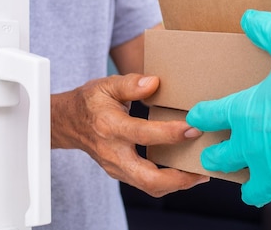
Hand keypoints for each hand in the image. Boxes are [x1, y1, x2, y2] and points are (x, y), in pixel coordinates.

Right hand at [51, 74, 208, 196]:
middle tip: (203, 168)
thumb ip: (130, 83)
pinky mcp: (121, 173)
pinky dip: (169, 182)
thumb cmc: (91, 101)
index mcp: (109, 126)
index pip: (142, 134)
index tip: (193, 128)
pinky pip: (147, 184)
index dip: (168, 133)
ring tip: (201, 174)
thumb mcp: (106, 85)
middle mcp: (113, 152)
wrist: (68, 122)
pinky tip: (187, 172)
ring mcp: (116, 167)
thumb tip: (154, 83)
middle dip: (178, 177)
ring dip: (177, 184)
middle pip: (146, 177)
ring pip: (149, 186)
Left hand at [186, 10, 270, 210]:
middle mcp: (256, 148)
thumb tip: (249, 18)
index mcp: (247, 113)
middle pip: (220, 159)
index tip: (200, 116)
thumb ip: (270, 30)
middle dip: (216, 156)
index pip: (210, 115)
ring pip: (253, 190)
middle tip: (218, 153)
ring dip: (252, 183)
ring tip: (256, 178)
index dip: (202, 114)